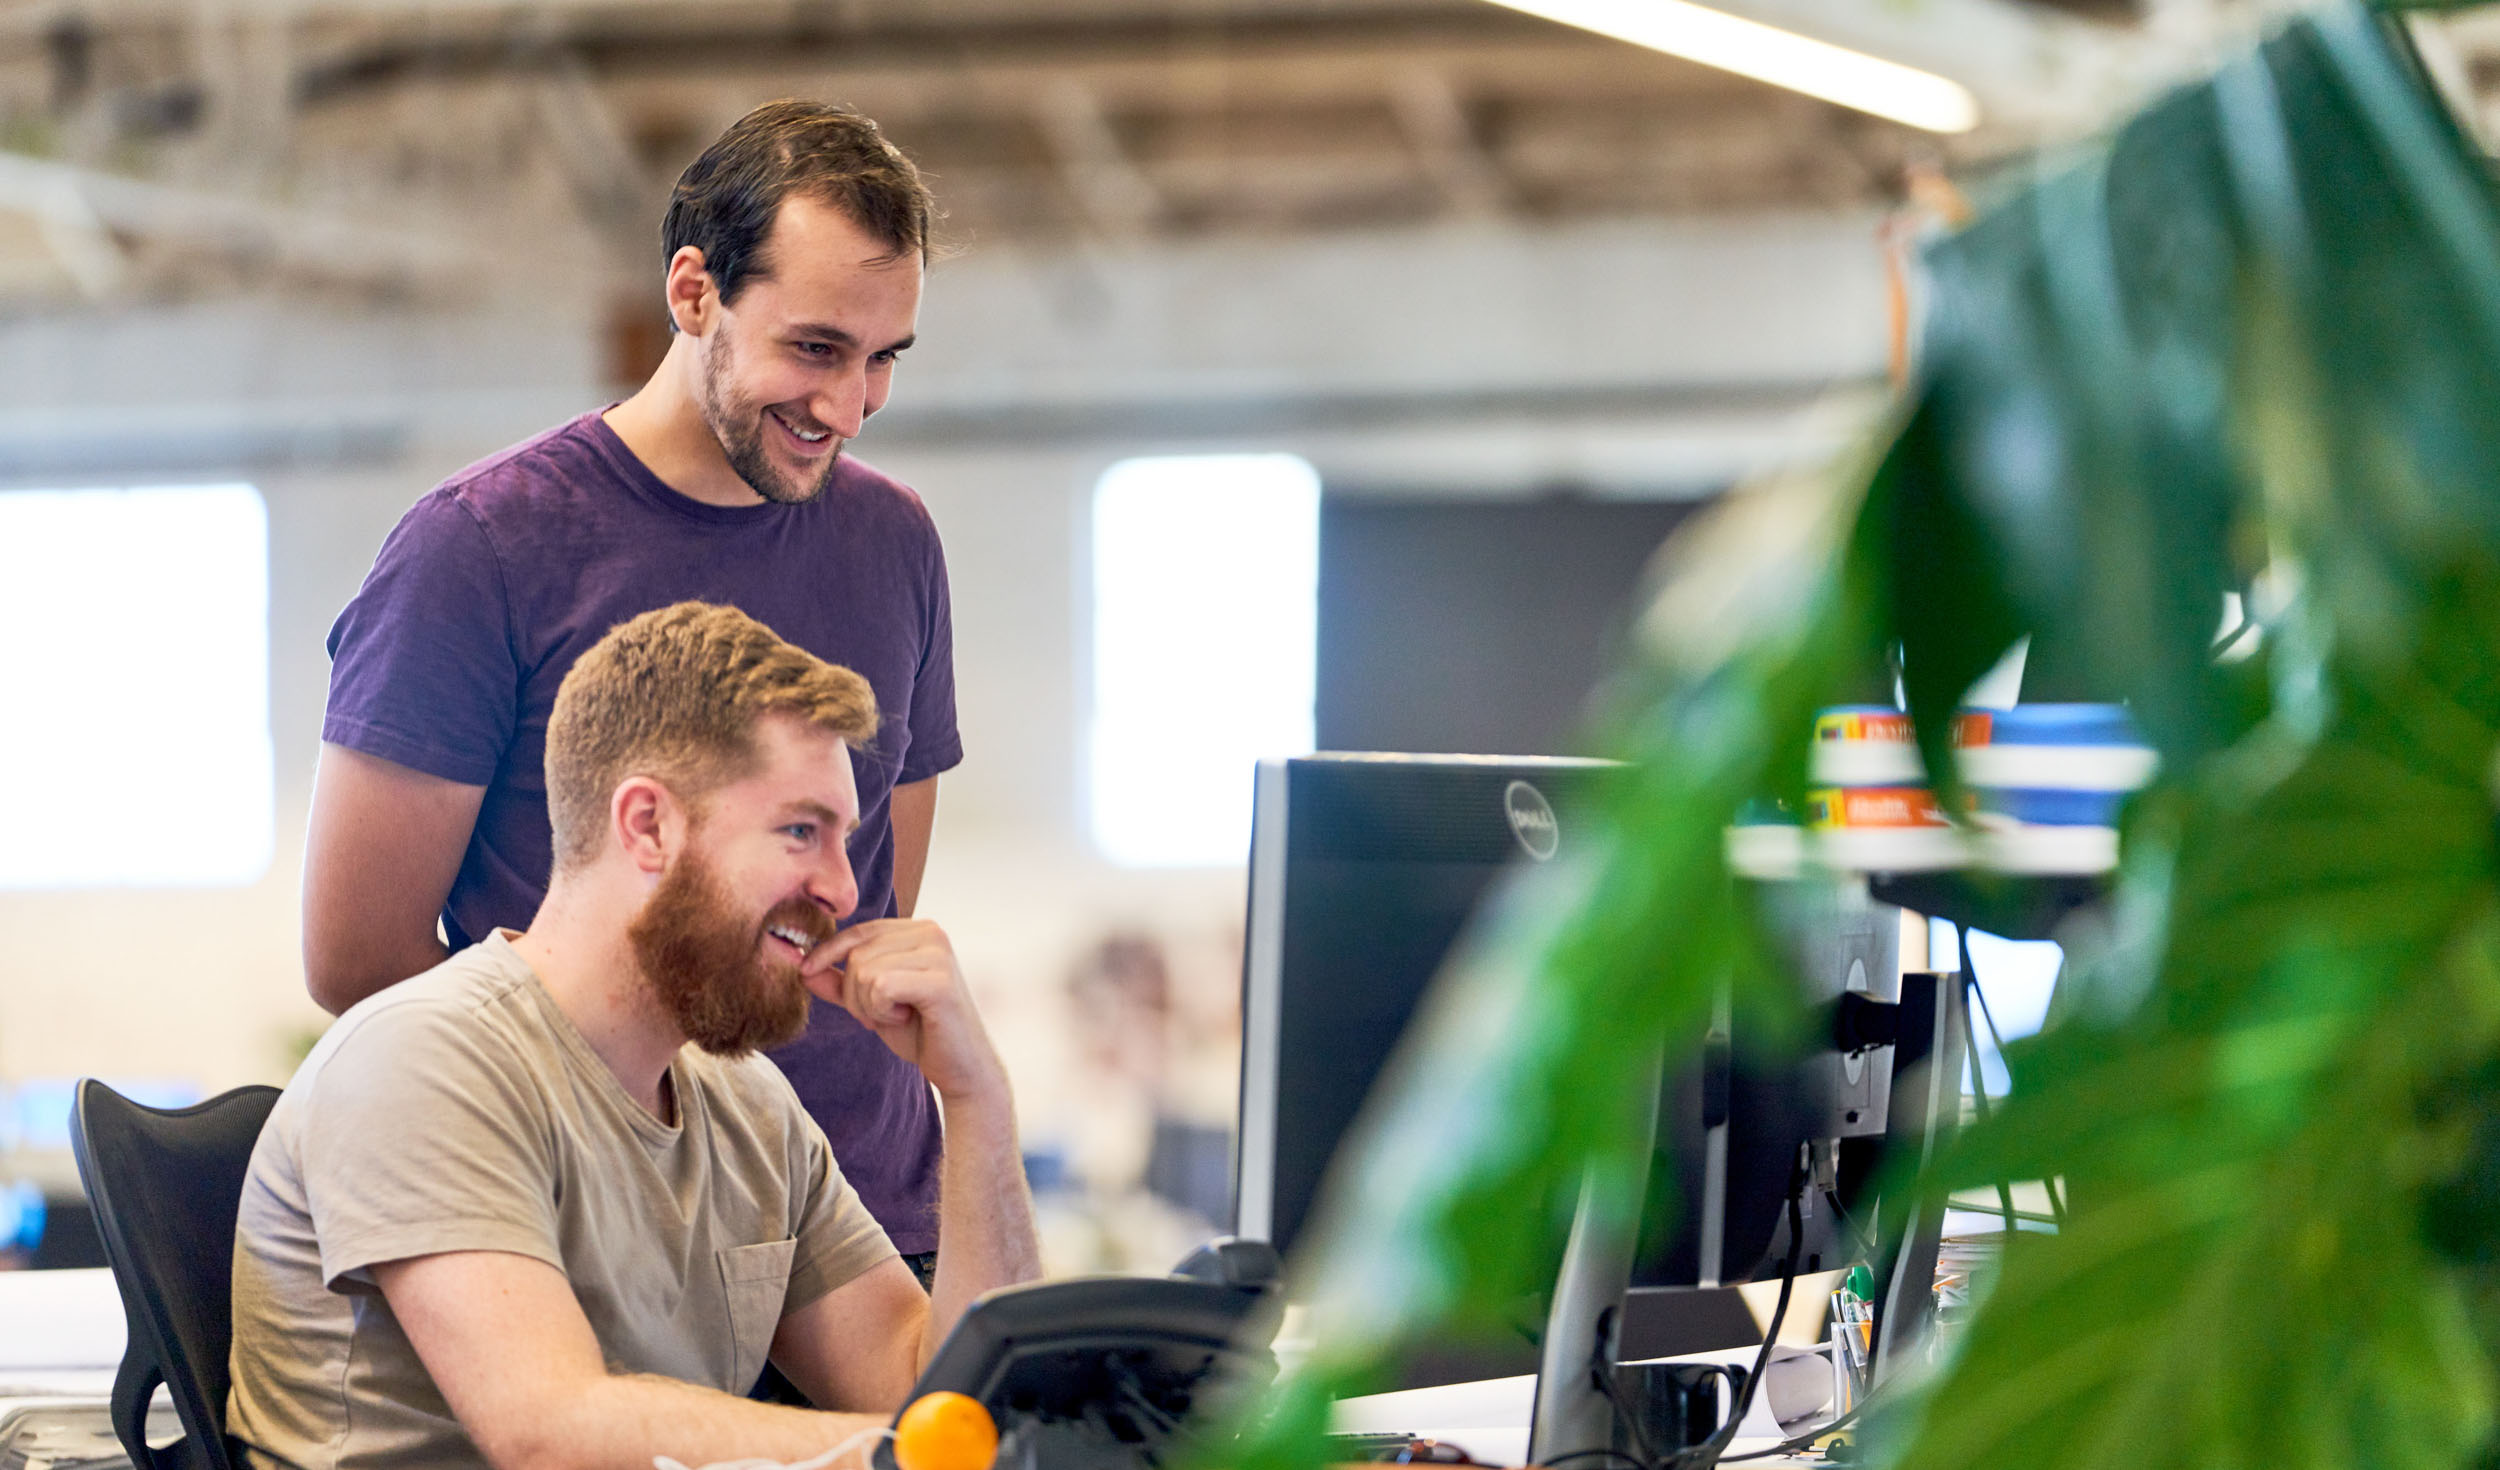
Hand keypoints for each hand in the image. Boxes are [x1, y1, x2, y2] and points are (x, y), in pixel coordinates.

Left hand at [802, 919, 1004, 1102]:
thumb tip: (803, 967)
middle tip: (881, 1014)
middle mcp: (931, 932)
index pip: (858, 931)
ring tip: (896, 1016)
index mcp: (918, 930)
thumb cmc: (919, 1031)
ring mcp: (939, 953)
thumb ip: (841, 983)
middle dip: (854, 993)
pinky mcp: (940, 980)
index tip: (806, 972)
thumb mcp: (871, 1002)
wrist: (959, 1067)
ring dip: (869, 1005)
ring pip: (864, 971)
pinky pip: (881, 987)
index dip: (827, 952)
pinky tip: (906, 1018)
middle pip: (857, 953)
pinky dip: (882, 1011)